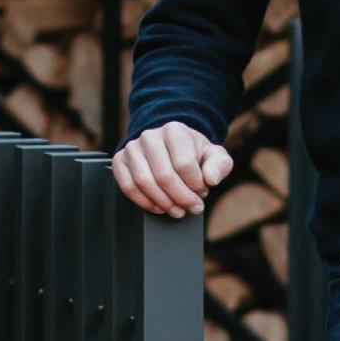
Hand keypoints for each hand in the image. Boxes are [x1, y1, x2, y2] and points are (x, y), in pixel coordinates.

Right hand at [111, 122, 233, 218]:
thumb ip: (219, 165)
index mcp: (175, 130)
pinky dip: (143, 202)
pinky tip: (159, 207)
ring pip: (144, 182)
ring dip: (163, 203)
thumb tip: (211, 179)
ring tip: (177, 210)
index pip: (184, 163)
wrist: (171, 148)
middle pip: (164, 175)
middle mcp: (150, 135)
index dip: (195, 185)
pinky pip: (128, 186)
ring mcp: (133, 147)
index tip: (202, 192)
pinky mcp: (120, 160)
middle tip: (192, 208)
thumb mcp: (214, 156)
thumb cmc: (193, 154)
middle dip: (181, 198)